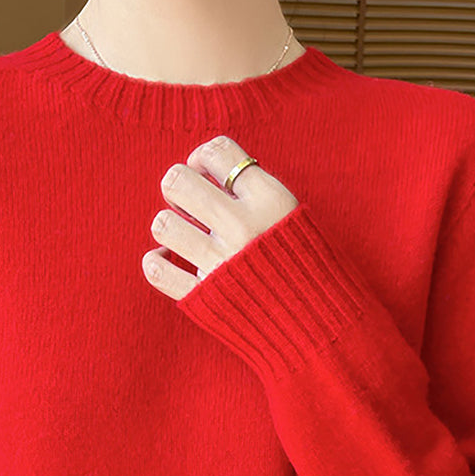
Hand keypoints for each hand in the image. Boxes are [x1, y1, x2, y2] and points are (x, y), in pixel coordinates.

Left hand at [142, 135, 298, 300]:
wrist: (319, 324)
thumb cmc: (303, 264)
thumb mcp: (292, 214)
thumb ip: (252, 189)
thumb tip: (202, 167)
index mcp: (269, 200)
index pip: (217, 151)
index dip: (202, 156)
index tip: (205, 172)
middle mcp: (243, 227)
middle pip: (177, 181)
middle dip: (176, 186)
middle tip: (188, 203)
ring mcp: (220, 264)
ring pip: (162, 224)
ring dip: (169, 227)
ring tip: (184, 235)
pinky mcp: (203, 298)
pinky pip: (156, 271)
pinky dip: (156, 263)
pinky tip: (168, 260)